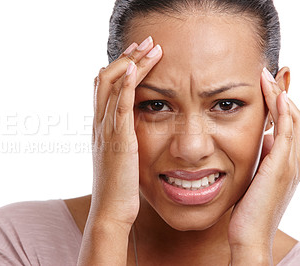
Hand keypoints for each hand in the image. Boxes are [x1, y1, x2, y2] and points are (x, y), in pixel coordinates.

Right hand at [90, 36, 162, 228]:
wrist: (110, 211)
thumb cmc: (118, 188)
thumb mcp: (117, 158)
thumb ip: (121, 140)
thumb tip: (131, 131)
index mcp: (100, 127)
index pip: (104, 87)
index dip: (120, 67)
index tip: (137, 54)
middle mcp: (99, 124)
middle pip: (106, 78)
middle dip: (126, 57)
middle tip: (145, 42)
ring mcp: (107, 130)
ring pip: (114, 86)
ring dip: (132, 63)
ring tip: (150, 46)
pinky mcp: (119, 140)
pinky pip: (120, 105)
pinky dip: (128, 84)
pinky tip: (137, 68)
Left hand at [228, 68, 298, 262]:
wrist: (250, 236)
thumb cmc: (248, 211)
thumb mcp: (254, 180)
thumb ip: (261, 160)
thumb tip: (262, 141)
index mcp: (283, 163)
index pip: (285, 125)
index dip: (278, 104)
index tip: (266, 86)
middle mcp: (291, 160)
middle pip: (292, 118)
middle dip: (281, 94)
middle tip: (270, 73)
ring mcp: (289, 163)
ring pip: (292, 121)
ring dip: (281, 97)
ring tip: (270, 76)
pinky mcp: (281, 167)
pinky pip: (287, 133)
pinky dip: (283, 113)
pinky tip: (276, 96)